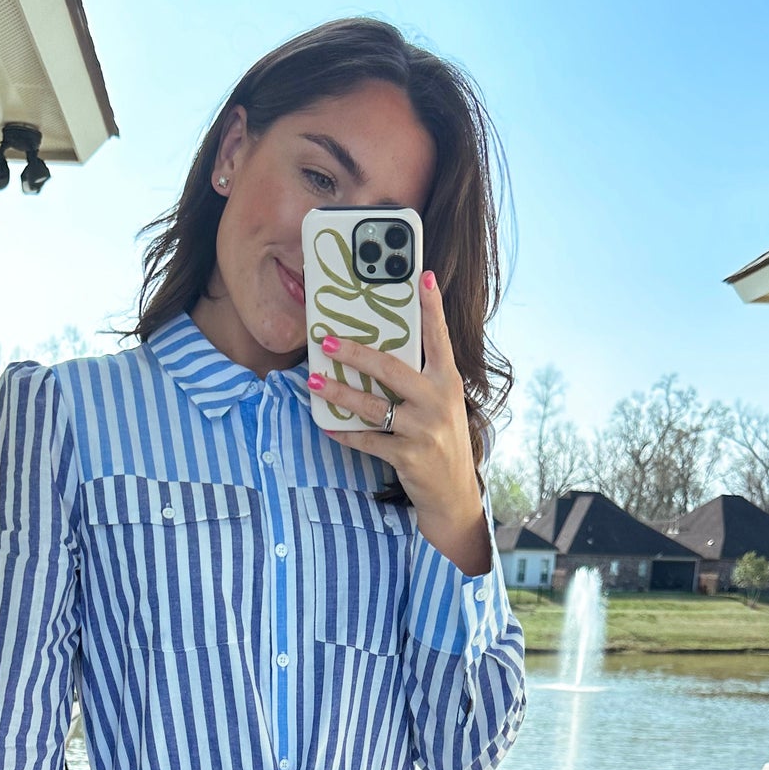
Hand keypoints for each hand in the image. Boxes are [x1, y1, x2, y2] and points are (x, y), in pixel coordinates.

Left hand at [307, 269, 491, 575]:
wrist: (454, 495)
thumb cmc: (441, 441)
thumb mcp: (442, 405)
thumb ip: (421, 379)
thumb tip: (381, 353)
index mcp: (448, 382)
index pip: (439, 337)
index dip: (431, 306)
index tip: (423, 275)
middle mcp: (438, 402)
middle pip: (392, 369)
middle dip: (356, 354)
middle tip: (327, 341)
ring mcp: (423, 430)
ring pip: (374, 406)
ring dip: (340, 394)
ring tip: (314, 382)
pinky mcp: (408, 457)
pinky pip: (368, 441)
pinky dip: (346, 434)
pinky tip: (327, 426)